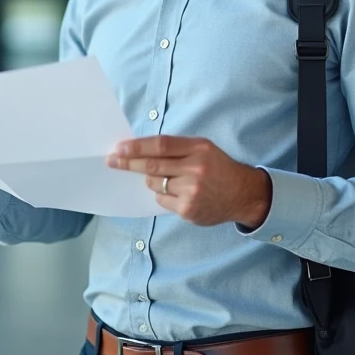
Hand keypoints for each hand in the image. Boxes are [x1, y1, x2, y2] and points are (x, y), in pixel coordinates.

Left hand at [107, 136, 271, 226]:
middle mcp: (196, 168)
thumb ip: (176, 148)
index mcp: (199, 148)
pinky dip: (163, 195)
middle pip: (152, 165)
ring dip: (152, 181)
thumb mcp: (203, 149)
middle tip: (112, 161)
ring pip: (155, 184)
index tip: (119, 148)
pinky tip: (179, 193)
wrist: (242, 194)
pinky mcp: (188, 209)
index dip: (137, 147)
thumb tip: (139, 150)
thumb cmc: (217, 168)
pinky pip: (162, 200)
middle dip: (129, 163)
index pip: (161, 145)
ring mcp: (192, 191)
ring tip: (169, 179)